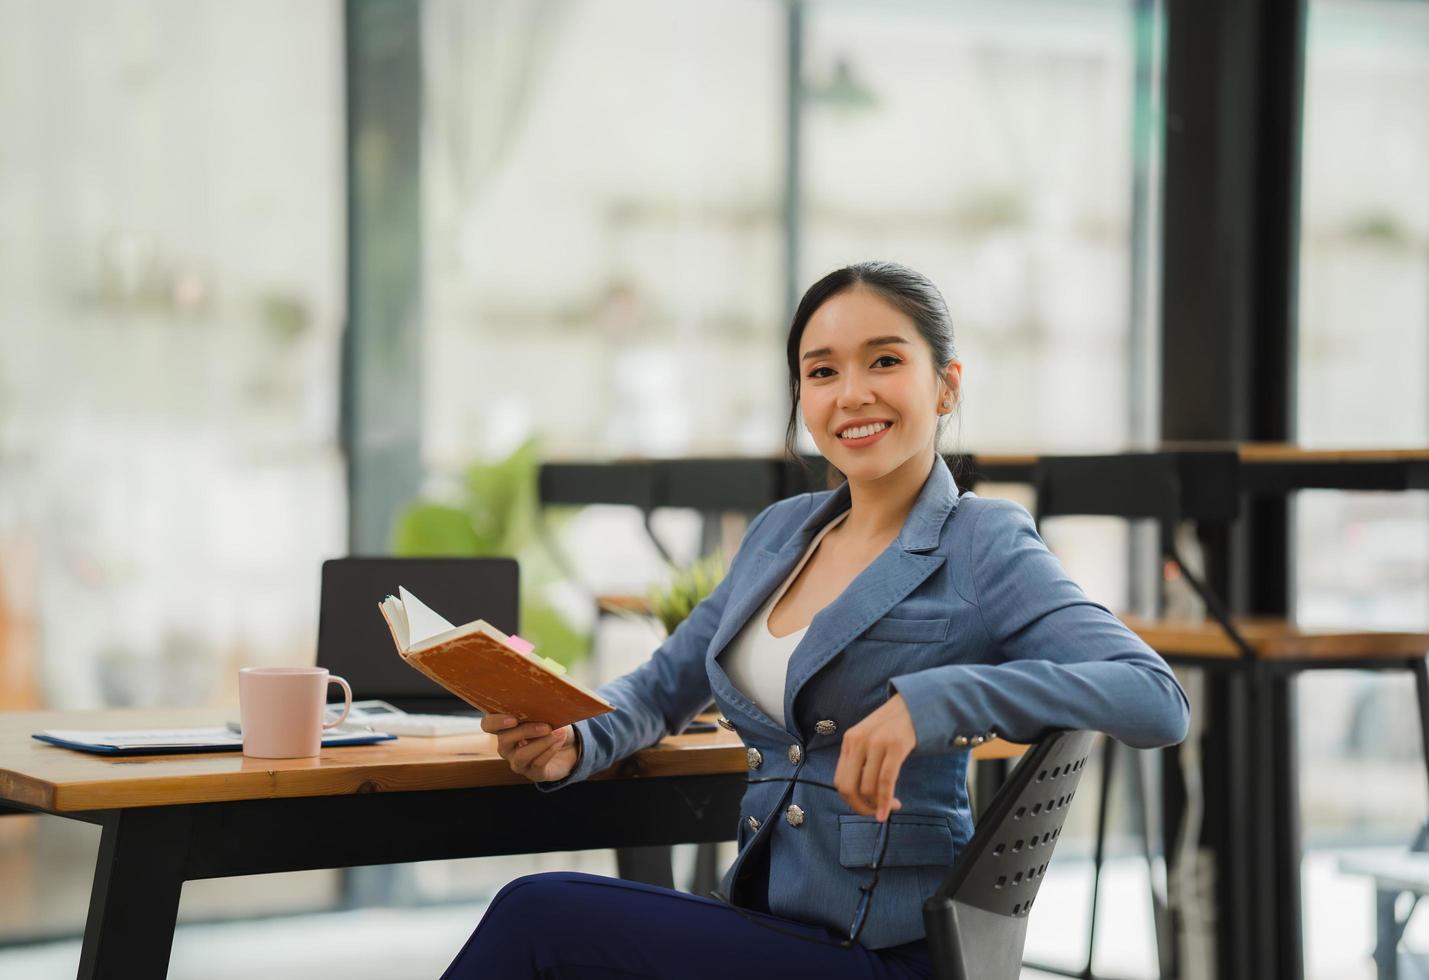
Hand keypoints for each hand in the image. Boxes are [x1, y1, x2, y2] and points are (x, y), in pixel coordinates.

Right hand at [482, 715, 579, 782]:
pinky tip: (559, 741)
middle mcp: (506, 747)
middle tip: (546, 726)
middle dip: (526, 731)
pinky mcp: (533, 773)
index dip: (496, 722)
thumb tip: (542, 703)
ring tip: (558, 733)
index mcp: (504, 728)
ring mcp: (518, 762)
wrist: (569, 747)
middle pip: (504, 740)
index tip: (513, 719)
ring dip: (541, 743)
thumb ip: (537, 709)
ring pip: (521, 755)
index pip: (488, 724)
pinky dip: (550, 750)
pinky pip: (537, 764)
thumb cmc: (552, 725)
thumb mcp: (545, 713)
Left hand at [833, 693, 916, 821]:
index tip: (868, 807)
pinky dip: (886, 800)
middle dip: (861, 807)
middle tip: (876, 813)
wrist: (916, 704)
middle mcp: (858, 741)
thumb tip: (862, 795)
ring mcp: (875, 743)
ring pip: (867, 787)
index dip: (851, 801)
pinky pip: (886, 781)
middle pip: (848, 788)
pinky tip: (891, 809)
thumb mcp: (871, 740)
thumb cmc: (894, 727)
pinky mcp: (895, 746)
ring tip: (892, 805)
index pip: (840, 781)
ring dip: (878, 804)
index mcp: (849, 741)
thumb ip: (862, 761)